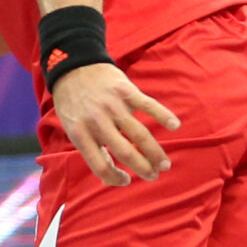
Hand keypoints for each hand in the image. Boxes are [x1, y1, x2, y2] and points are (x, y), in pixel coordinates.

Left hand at [51, 63, 178, 186]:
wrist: (72, 66)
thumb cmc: (72, 102)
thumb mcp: (71, 127)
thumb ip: (89, 148)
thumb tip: (107, 178)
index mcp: (79, 134)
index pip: (99, 165)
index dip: (115, 178)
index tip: (127, 180)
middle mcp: (96, 122)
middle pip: (124, 152)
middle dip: (143, 168)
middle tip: (155, 175)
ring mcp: (112, 106)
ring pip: (139, 134)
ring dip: (155, 152)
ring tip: (165, 164)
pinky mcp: (125, 90)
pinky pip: (148, 105)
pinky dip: (163, 115)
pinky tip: (175, 125)